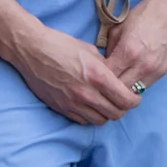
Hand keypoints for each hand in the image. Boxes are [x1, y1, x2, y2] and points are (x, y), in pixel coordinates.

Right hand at [15, 25, 141, 125]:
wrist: (31, 50)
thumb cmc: (60, 45)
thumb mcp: (89, 50)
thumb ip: (106, 67)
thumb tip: (117, 78)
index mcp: (97, 76)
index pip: (126, 100)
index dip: (134, 100)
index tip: (134, 96)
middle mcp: (86, 93)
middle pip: (116, 114)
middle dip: (123, 109)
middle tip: (122, 101)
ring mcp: (73, 103)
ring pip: (100, 120)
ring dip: (106, 114)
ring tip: (106, 103)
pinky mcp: (61, 107)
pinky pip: (82, 121)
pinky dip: (90, 116)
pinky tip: (89, 105)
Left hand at [105, 0, 166, 91]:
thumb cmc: (144, 14)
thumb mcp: (119, 28)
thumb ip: (109, 49)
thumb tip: (104, 64)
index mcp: (128, 51)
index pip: (107, 77)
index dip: (98, 78)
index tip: (93, 75)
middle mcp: (142, 64)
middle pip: (119, 90)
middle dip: (109, 87)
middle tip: (102, 82)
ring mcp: (155, 70)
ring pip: (133, 92)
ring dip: (123, 89)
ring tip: (116, 82)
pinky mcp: (164, 71)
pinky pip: (145, 86)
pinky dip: (136, 85)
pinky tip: (130, 77)